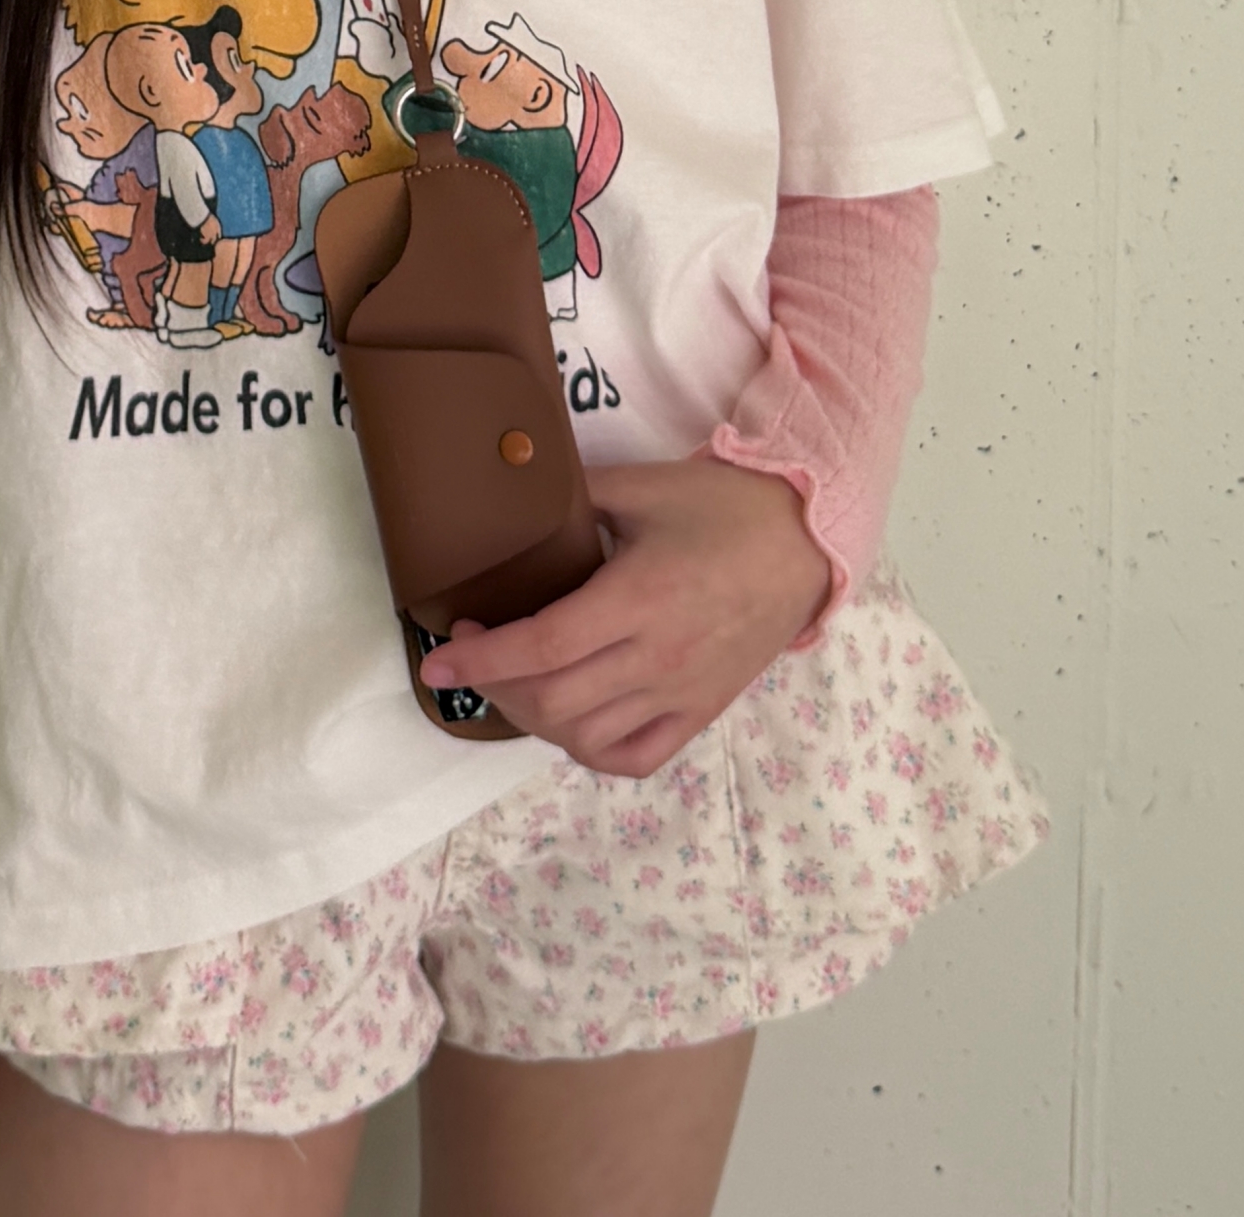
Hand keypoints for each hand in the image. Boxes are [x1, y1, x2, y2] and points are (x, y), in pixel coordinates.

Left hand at [421, 456, 833, 777]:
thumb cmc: (723, 507)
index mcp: (638, 598)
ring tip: (515, 681)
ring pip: (587, 738)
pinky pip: (635, 757)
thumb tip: (517, 487)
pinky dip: (590, 750)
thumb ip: (577, 494)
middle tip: (473, 649)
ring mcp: (681, 694)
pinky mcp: (702, 713)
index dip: (482, 657)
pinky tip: (571, 720)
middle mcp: (656, 657)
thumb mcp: (645, 485)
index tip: (437, 654)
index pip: (542, 646)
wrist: (806, 542)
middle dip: (496, 686)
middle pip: (554, 702)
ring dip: (535, 719)